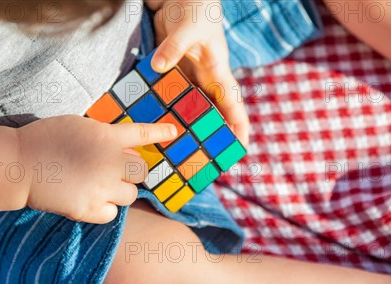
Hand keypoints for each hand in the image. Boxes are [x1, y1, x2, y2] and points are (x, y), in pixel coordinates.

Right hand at [17, 115, 176, 223]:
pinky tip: (88, 199)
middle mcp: (109, 162)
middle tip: (114, 170)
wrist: (18, 164)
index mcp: (107, 137)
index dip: (162, 133)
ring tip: (96, 184)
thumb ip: (107, 136)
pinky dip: (105, 209)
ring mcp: (100, 188)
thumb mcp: (80, 126)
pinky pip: (112, 213)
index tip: (176, 132)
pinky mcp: (89, 209)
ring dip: (120, 190)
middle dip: (132, 171)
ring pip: (130, 195)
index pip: (143, 134)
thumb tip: (130, 150)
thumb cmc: (46, 139)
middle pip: (143, 171)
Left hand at [145, 0, 250, 144]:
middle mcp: (204, 79)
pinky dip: (162, 107)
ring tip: (173, 150)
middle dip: (209, 137)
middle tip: (202, 161)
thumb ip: (174, 46)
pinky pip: (168, 94)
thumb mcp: (188, 26)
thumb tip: (158, 66)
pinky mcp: (171, 70)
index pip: (233, 104)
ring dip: (183, 126)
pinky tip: (151, 121)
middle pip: (210, 114)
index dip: (238, 127)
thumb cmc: (196, 6)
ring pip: (188, 108)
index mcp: (217, 72)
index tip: (240, 149)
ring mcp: (187, 76)